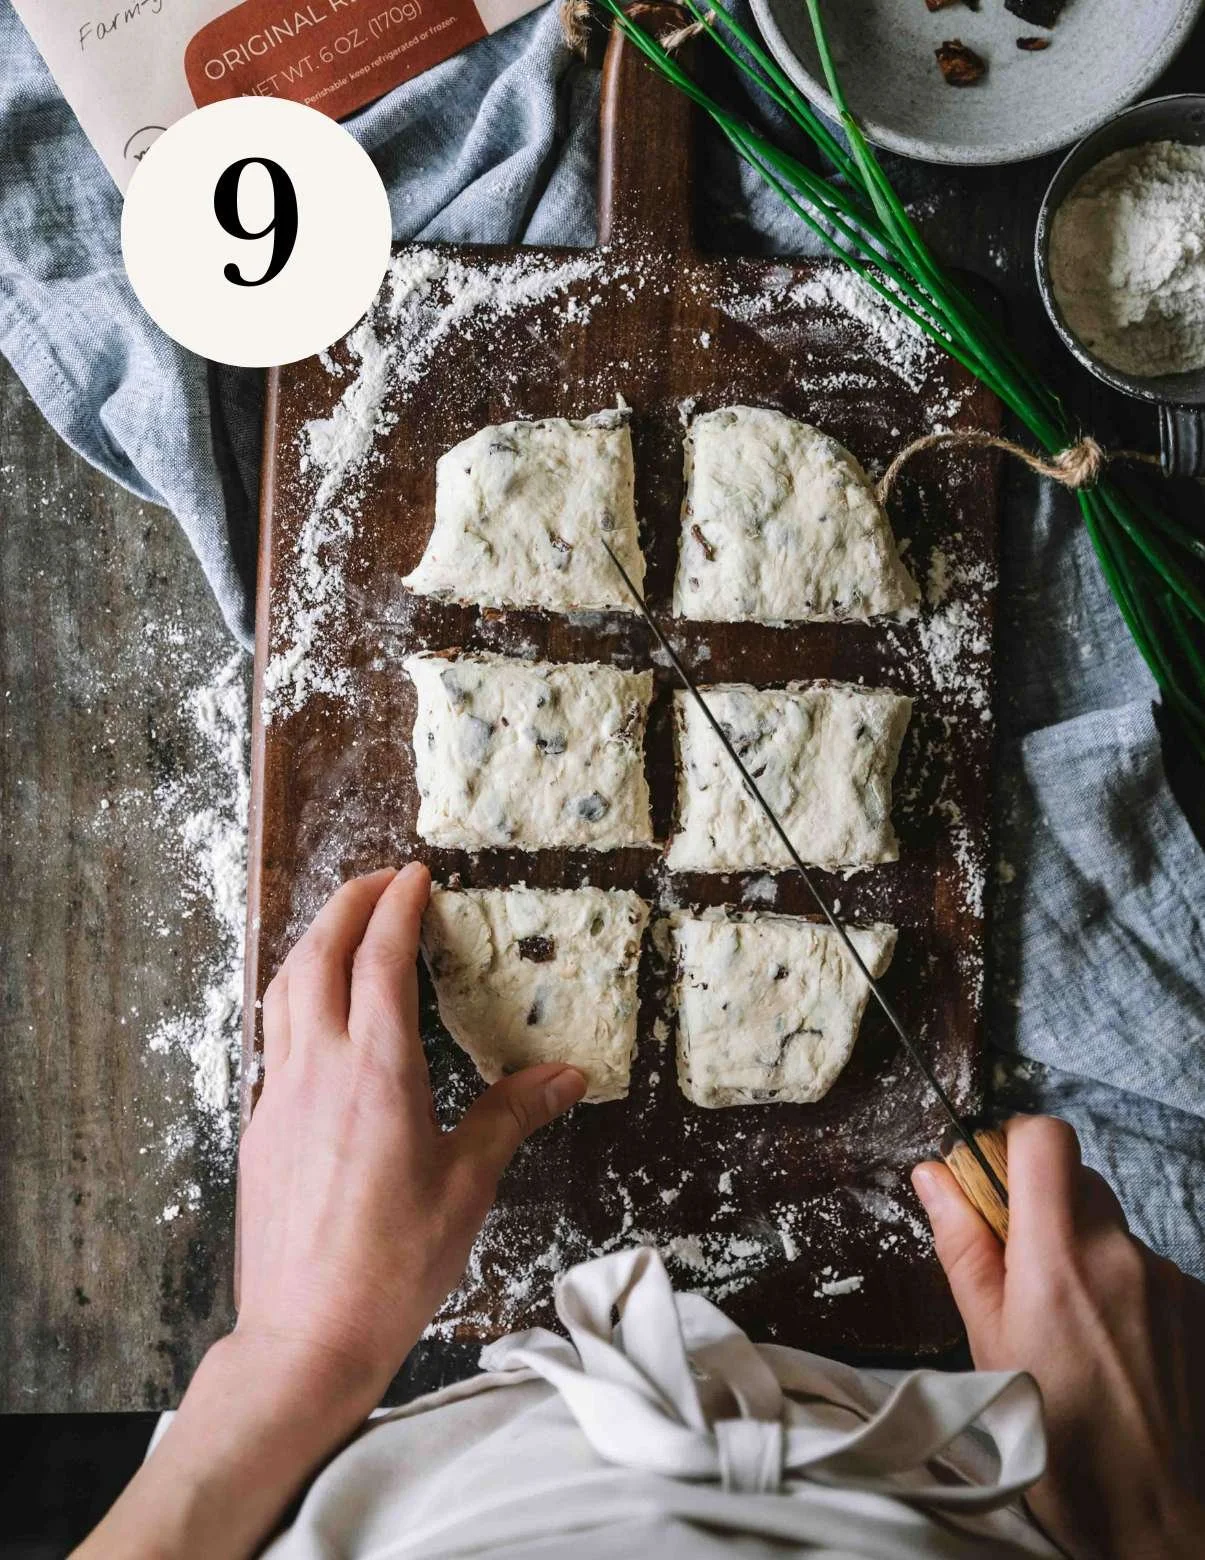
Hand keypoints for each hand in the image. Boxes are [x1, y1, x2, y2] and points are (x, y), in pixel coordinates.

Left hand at [236, 862, 584, 1401]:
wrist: (305, 1334)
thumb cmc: (394, 1266)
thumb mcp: (468, 1187)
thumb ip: (511, 1116)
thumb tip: (565, 1076)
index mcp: (378, 1072)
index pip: (382, 959)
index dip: (398, 906)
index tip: (416, 875)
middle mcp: (320, 1068)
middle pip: (318, 954)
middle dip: (347, 904)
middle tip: (379, 880)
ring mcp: (281, 1094)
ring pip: (284, 989)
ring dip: (312, 942)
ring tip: (343, 927)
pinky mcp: (261, 1125)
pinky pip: (273, 1035)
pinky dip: (295, 996)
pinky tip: (316, 1013)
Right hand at [913, 1115, 1204, 1559]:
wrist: (1157, 1517)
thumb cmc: (1058, 1441)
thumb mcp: (985, 1340)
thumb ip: (963, 1247)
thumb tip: (934, 1176)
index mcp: (1059, 1257)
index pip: (1044, 1138)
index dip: (1011, 1144)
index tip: (990, 1182)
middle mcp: (1122, 1254)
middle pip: (1077, 1179)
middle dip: (1040, 1205)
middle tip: (1017, 1265)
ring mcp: (1169, 1279)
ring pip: (1111, 1229)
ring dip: (1082, 1253)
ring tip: (1067, 1327)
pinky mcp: (1199, 1306)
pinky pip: (1148, 1270)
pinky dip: (1122, 1290)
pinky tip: (1109, 1349)